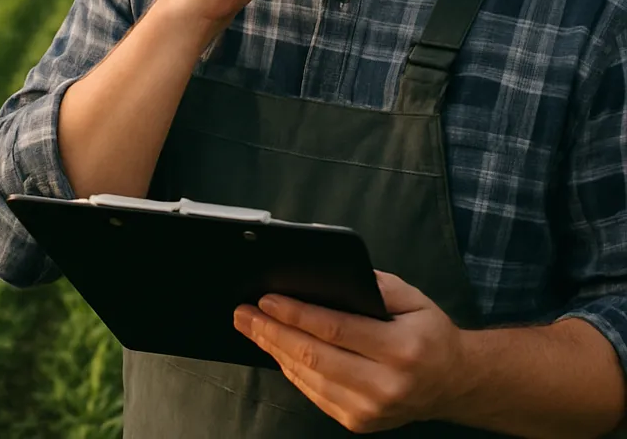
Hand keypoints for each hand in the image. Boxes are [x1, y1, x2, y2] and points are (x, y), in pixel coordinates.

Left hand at [233, 271, 466, 432]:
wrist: (454, 383)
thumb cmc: (429, 333)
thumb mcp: (411, 298)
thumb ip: (374, 285)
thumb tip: (329, 277)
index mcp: (400, 348)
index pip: (334, 328)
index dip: (295, 313)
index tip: (266, 299)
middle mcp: (385, 385)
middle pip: (313, 356)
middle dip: (271, 331)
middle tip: (243, 313)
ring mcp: (371, 410)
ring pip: (308, 378)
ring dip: (273, 350)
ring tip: (250, 328)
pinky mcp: (359, 422)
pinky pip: (314, 394)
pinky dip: (290, 370)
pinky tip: (275, 350)